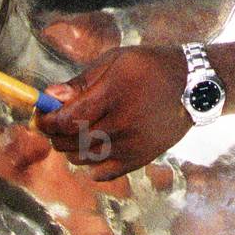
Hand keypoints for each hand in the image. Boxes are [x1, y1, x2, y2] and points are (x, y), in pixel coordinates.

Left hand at [36, 46, 191, 179]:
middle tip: (55, 123)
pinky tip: (95, 148)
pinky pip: (103, 173)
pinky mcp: (141, 158)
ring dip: (70, 148)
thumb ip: (81, 81)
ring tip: (77, 133)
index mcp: (113, 95)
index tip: (42, 115)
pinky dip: (90, 165)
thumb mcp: (116, 61)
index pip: (66, 120)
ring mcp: (132, 145)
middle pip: (70, 142)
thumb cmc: (150, 68)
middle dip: (54, 134)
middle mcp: (122, 123)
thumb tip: (50, 96)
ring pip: (82, 159)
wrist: (193, 87)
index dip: (46, 121)